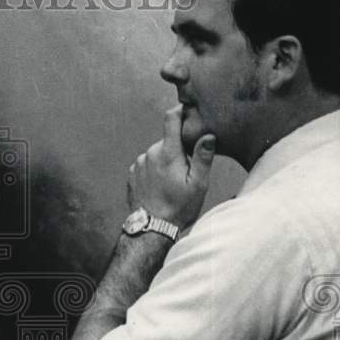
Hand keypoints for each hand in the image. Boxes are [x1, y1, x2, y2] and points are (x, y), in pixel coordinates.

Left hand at [126, 105, 215, 226]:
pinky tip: (160, 187)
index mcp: (168, 152)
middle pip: (167, 141)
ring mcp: (139, 163)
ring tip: (172, 184)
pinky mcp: (132, 173)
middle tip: (186, 171)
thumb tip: (208, 135)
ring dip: (166, 162)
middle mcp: (150, 153)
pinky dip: (155, 171)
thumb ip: (203, 157)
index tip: (188, 111)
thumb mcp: (198, 184)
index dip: (180, 110)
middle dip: (178, 150)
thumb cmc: (179, 207)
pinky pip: (147, 165)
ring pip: (157, 154)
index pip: (171, 118)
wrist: (151, 228)